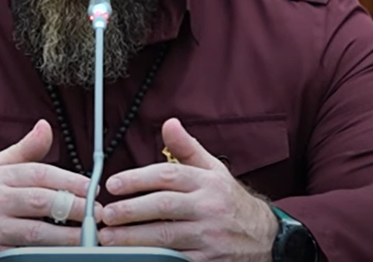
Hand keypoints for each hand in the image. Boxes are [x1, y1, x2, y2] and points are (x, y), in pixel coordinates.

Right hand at [0, 119, 95, 261]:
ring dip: (67, 237)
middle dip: (74, 207)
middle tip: (97, 213)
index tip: (92, 189)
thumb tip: (45, 127)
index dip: (70, 180)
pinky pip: (23, 255)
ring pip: (36, 234)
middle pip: (41, 201)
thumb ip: (23, 151)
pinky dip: (44, 254)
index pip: (39, 174)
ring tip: (88, 237)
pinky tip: (61, 253)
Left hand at [99, 118, 277, 261]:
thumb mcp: (214, 170)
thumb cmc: (231, 202)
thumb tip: (169, 124)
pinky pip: (176, 258)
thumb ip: (187, 148)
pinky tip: (136, 254)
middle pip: (164, 206)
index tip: (113, 184)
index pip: (168, 176)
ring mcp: (209, 236)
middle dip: (131, 210)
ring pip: (166, 236)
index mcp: (207, 182)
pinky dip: (155, 256)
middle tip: (106, 214)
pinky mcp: (208, 260)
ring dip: (134, 237)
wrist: (266, 238)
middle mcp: (208, 208)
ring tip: (110, 237)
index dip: (138, 179)